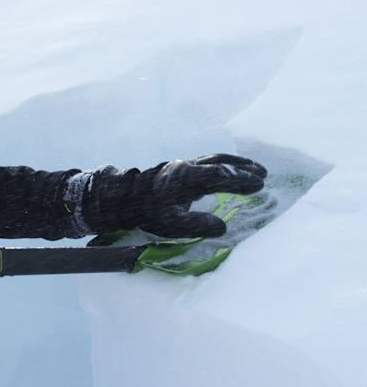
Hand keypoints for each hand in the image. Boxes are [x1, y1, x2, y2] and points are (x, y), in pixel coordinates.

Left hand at [84, 154, 266, 237]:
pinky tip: (231, 170)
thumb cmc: (146, 211)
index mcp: (186, 178)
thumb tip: (222, 228)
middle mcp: (186, 167)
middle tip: (263, 175)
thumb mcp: (170, 223)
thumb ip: (196, 225)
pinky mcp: (180, 168)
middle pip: (220, 163)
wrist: (123, 197)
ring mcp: (183, 165)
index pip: (219, 176)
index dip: (240, 180)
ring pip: (214, 159)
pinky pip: (207, 162)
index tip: (258, 185)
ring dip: (235, 163)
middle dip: (243, 168)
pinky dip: (224, 164)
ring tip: (255, 168)